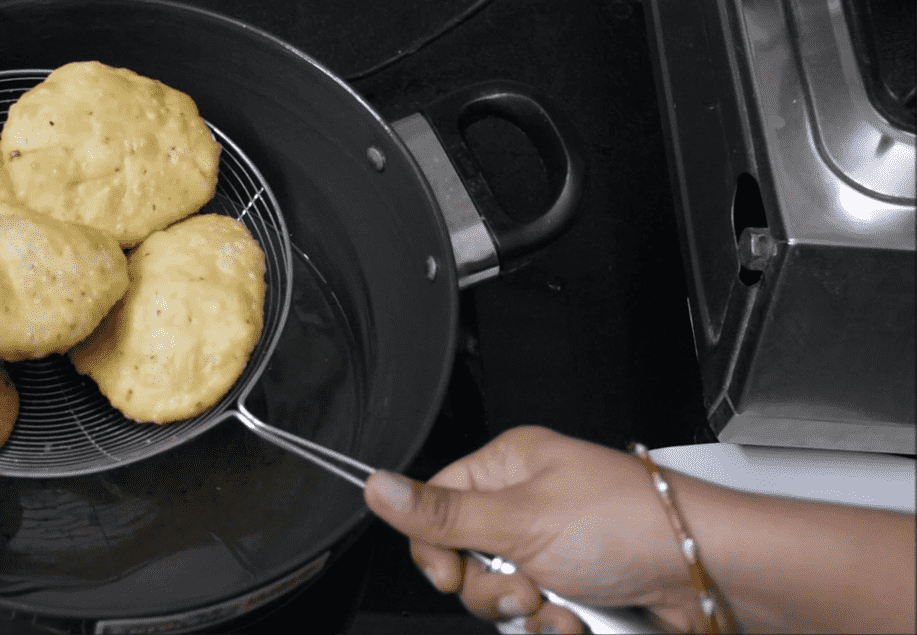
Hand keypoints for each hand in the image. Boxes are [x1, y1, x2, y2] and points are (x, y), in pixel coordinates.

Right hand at [364, 426, 701, 633]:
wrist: (709, 573)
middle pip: (463, 561)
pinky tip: (578, 619)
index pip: (436, 505)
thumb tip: (377, 486)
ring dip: (526, 614)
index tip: (451, 572)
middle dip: (489, 588)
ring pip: (498, 598)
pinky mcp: (575, 589)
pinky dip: (554, 627)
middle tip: (523, 585)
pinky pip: (535, 620)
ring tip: (561, 603)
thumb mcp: (521, 519)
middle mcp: (527, 505)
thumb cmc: (631, 523)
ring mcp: (552, 549)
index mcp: (508, 467)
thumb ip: (443, 514)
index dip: (435, 547)